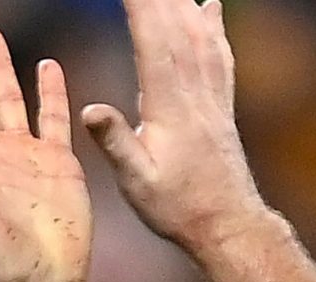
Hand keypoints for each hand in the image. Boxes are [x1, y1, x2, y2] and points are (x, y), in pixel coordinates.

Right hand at [83, 0, 266, 251]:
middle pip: (177, 27)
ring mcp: (212, 96)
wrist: (227, 224)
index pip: (153, 41)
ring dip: (182, 1)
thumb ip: (116, 143)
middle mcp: (195, 93)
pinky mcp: (221, 104)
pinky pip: (218, 53)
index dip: (140, 6)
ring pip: (199, 34)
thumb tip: (89, 110)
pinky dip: (212, 24)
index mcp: (170, 107)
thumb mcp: (137, 182)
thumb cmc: (177, 208)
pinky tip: (209, 6)